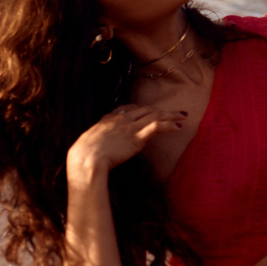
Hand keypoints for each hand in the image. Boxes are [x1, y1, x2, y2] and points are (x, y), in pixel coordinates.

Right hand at [67, 103, 187, 182]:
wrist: (87, 157)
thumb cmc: (83, 155)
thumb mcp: (89, 142)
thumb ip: (96, 140)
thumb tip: (95, 146)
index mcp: (109, 119)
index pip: (128, 108)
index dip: (140, 109)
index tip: (148, 110)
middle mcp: (122, 119)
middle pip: (146, 109)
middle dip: (160, 109)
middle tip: (173, 111)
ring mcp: (130, 127)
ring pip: (155, 115)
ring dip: (170, 115)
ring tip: (183, 115)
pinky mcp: (137, 137)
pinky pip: (157, 126)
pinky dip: (169, 125)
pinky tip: (178, 126)